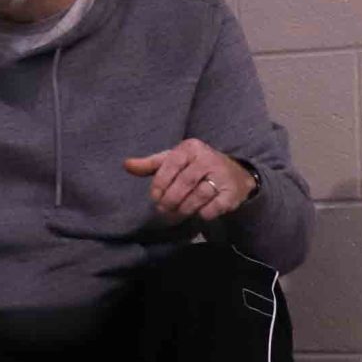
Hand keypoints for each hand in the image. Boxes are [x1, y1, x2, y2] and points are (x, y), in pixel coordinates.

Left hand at [124, 139, 256, 221]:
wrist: (235, 174)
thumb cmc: (194, 167)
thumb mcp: (172, 161)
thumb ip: (150, 164)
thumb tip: (126, 164)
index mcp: (190, 147)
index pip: (168, 167)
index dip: (158, 186)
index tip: (155, 198)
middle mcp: (207, 158)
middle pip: (182, 184)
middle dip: (169, 201)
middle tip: (164, 210)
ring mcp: (222, 174)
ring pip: (197, 197)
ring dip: (184, 209)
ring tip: (178, 212)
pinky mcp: (232, 192)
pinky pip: (212, 208)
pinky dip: (202, 214)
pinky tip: (200, 211)